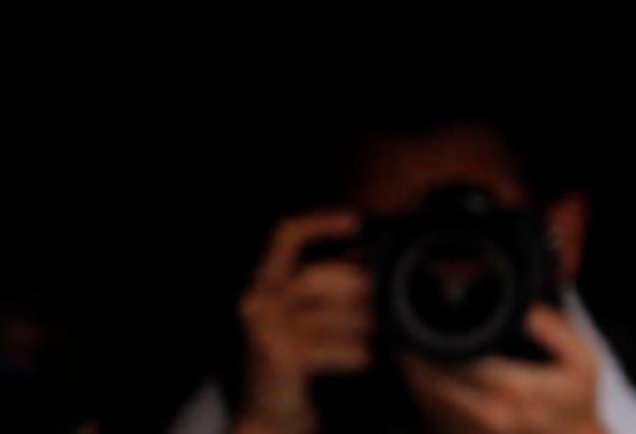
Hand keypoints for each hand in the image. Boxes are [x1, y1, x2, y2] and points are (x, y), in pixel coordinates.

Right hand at [232, 210, 372, 433]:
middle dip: (357, 286)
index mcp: (263, 283)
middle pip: (318, 275)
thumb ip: (325, 283)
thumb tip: (366, 255)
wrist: (269, 413)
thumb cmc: (294, 357)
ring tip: (372, 333)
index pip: (286, 235)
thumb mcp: (303, 313)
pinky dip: (355, 352)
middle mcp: (257, 301)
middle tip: (378, 300)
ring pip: (332, 313)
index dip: (321, 222)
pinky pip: (334, 347)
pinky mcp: (280, 358)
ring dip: (362, 323)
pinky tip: (363, 358)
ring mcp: (265, 330)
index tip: (355, 221)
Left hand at [400, 308, 608, 433]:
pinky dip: (426, 401)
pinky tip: (430, 382)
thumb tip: (524, 309)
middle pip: (431, 387)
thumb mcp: (583, 359)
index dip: (430, 346)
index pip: (455, 366)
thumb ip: (554, 329)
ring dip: (416, 381)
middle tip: (407, 339)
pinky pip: (435, 421)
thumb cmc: (577, 403)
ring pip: (428, 406)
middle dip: (414, 362)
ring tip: (414, 356)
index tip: (419, 327)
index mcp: (514, 392)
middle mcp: (489, 417)